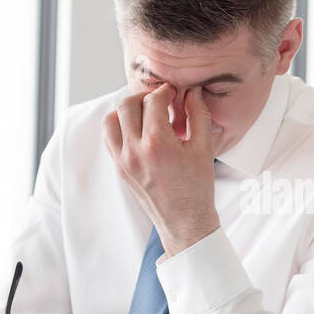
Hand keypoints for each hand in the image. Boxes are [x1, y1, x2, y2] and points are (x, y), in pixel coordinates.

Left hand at [102, 83, 219, 255]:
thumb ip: (198, 115)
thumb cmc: (197, 188)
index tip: (174, 93)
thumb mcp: (204, 149)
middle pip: (127, 104)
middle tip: (160, 100)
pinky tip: (137, 130)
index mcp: (157, 144)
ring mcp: (123, 161)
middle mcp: (134, 151)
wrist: (184, 222)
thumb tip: (193, 92)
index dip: (165, 91)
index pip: (153, 101)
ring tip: (145, 113)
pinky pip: (109, 138)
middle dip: (144, 96)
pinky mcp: (119, 169)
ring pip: (110, 120)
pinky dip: (119, 127)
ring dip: (126, 110)